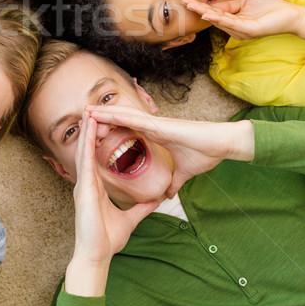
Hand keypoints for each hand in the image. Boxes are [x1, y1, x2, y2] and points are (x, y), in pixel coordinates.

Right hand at [68, 115, 157, 283]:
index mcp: (95, 187)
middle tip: (91, 110)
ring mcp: (83, 185)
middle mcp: (86, 183)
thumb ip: (141, 208)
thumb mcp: (129, 220)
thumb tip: (154, 200)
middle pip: (88, 149)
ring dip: (86, 131)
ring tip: (89, 112)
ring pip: (84, 151)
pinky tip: (89, 131)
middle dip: (90, 130)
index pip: (96, 157)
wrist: (97, 256)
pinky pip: (85, 162)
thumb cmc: (107, 240)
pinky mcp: (83, 189)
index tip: (103, 124)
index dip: (97, 140)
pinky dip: (86, 145)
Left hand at [85, 105, 253, 197]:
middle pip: (120, 121)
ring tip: (86, 110)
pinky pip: (134, 119)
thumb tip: (168, 194)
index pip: (126, 131)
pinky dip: (118, 116)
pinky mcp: (159, 124)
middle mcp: (151, 126)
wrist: (223, 144)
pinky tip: (104, 114)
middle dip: (102, 118)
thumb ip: (174, 182)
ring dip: (104, 113)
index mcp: (154, 135)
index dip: (110, 129)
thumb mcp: (184, 173)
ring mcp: (154, 123)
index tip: (93, 132)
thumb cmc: (206, 153)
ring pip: (123, 116)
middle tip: (82, 116)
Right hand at [183, 0, 299, 39]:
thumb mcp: (244, 3)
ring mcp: (242, 31)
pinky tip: (208, 14)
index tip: (188, 0)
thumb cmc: (270, 8)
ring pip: (219, 20)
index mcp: (234, 23)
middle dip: (198, 9)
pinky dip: (218, 18)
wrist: (291, 14)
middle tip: (184, 2)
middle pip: (213, 17)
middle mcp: (235, 30)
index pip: (215, 13)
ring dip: (204, 12)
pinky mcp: (250, 30)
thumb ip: (229, 5)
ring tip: (191, 5)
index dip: (201, 7)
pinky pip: (231, 23)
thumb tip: (212, 4)